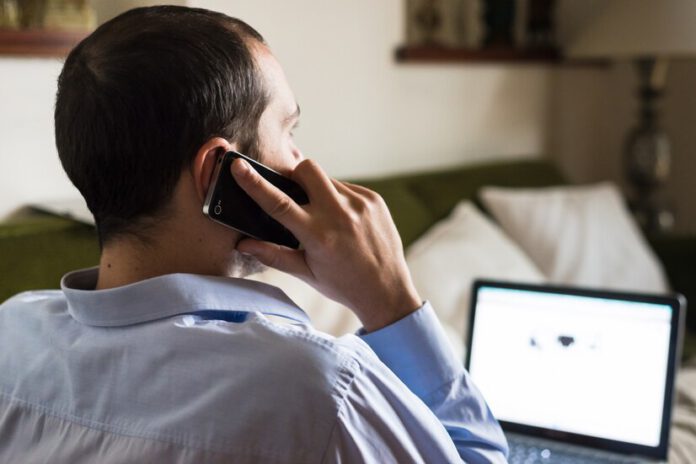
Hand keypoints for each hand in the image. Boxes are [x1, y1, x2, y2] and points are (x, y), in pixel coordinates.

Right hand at [231, 158, 421, 331]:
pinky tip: (345, 223)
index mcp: (317, 236)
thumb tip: (243, 244)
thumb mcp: (306, 273)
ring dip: (319, 192)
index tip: (239, 166)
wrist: (387, 291)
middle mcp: (339, 215)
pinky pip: (348, 188)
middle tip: (296, 196)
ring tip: (327, 219)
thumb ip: (273, 255)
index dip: (255, 183)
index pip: (278, 203)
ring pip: (328, 179)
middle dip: (295, 176)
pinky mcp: (374, 200)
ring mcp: (360, 205)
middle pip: (306, 170)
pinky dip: (340, 200)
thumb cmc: (344, 285)